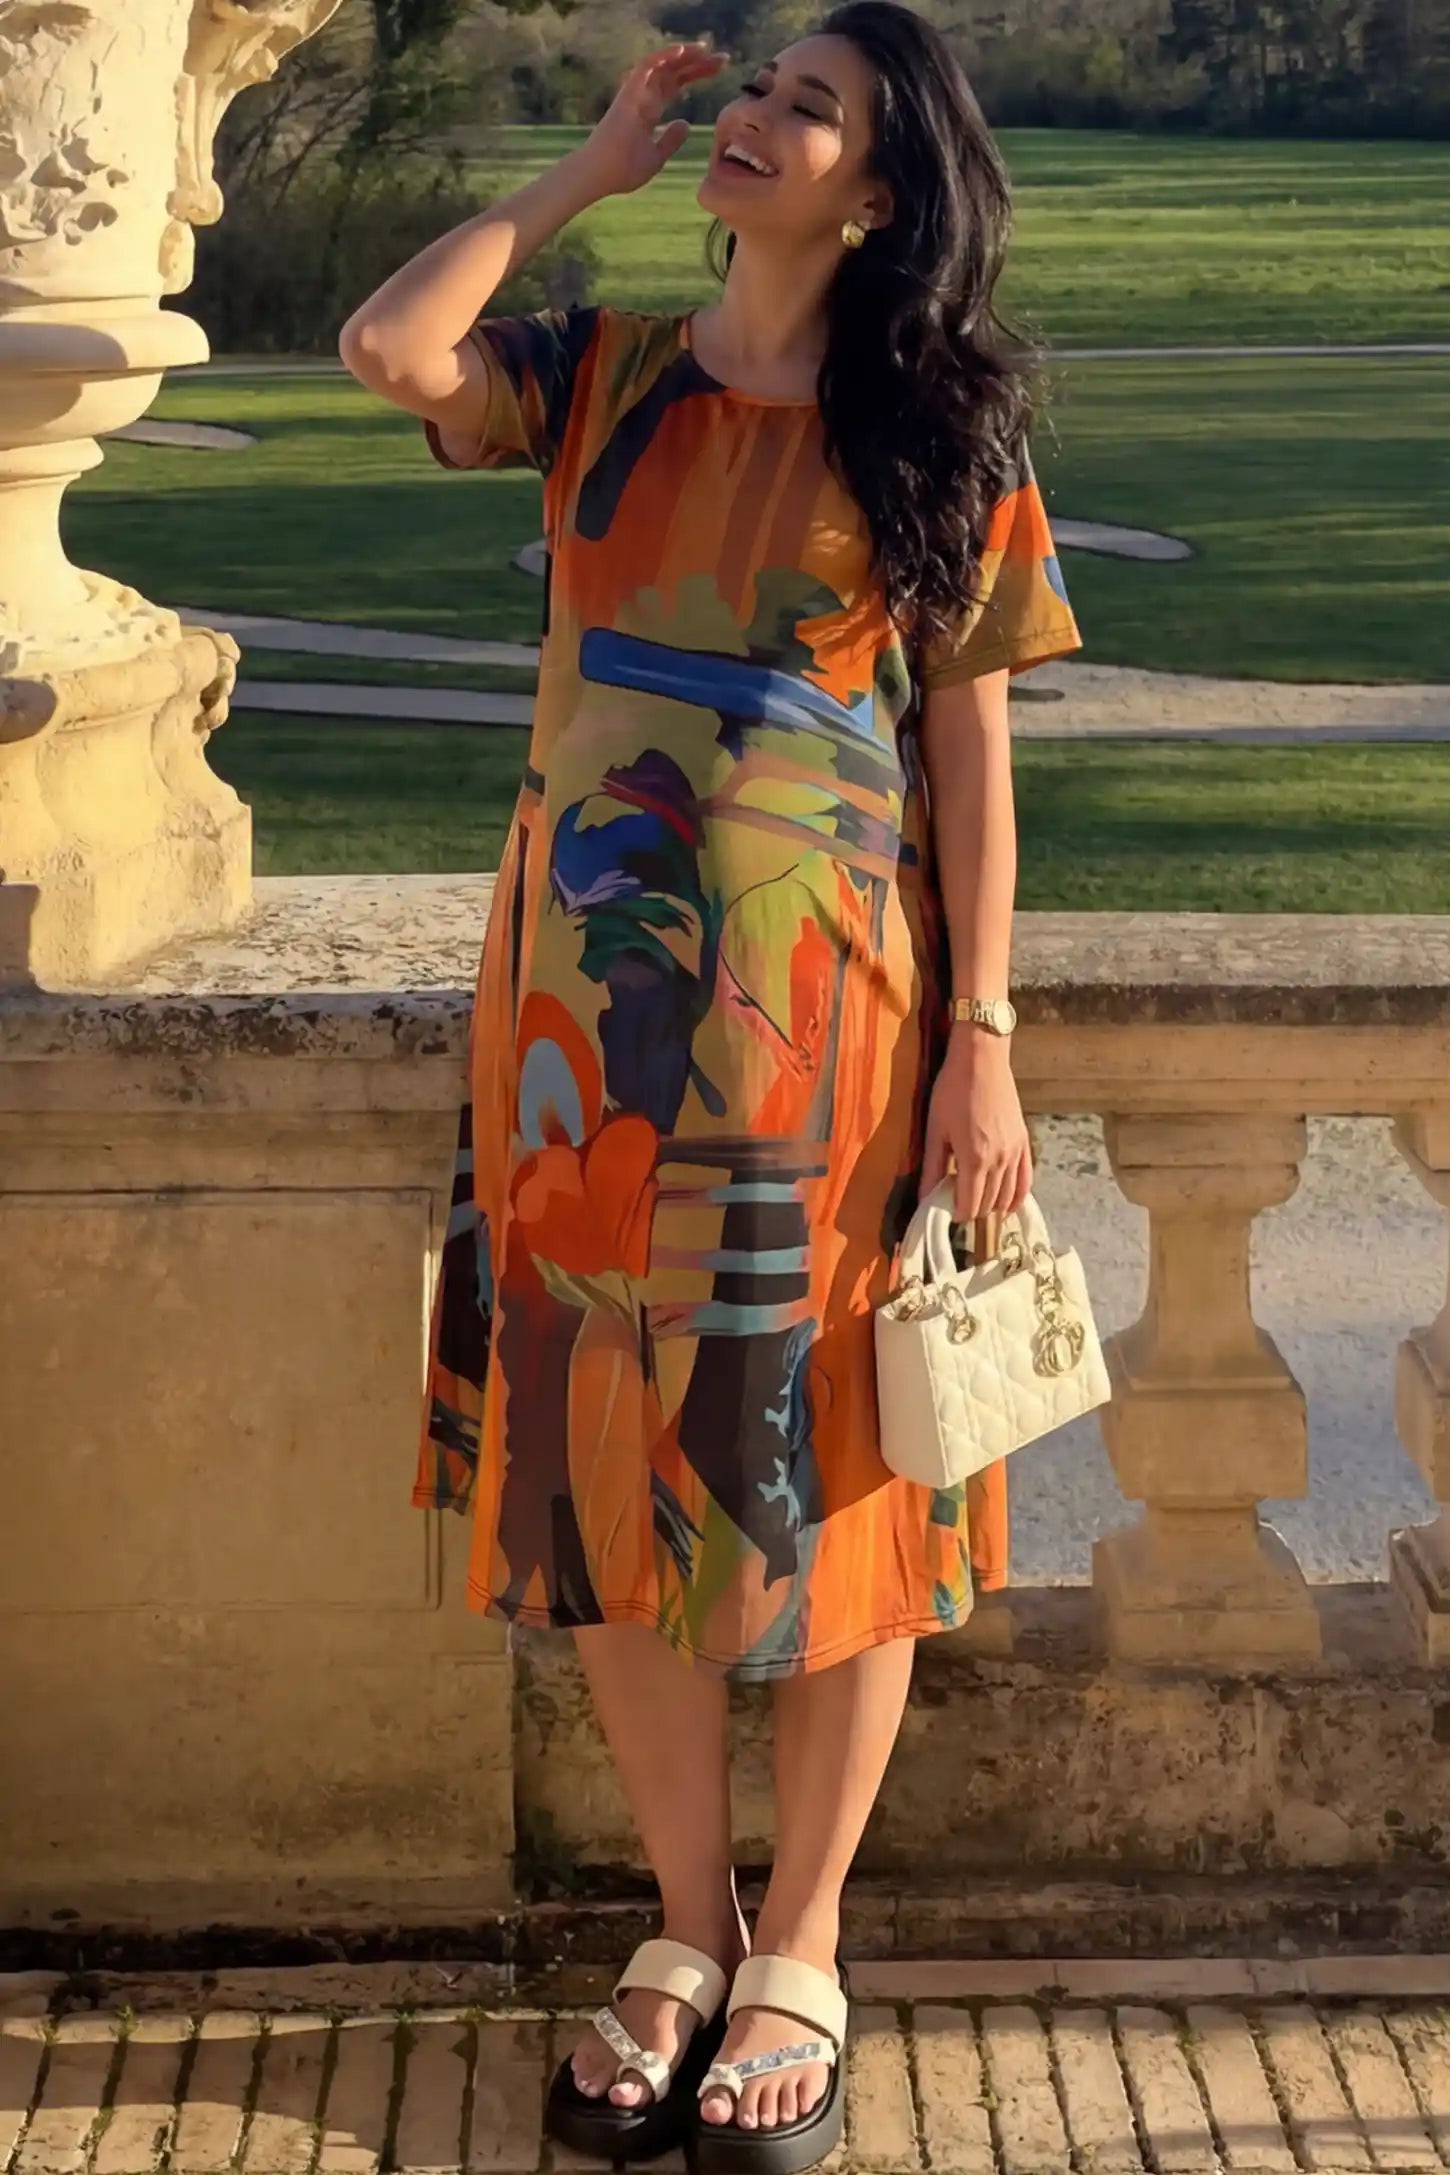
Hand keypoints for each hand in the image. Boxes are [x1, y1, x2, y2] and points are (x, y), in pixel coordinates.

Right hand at [575, 42, 726, 197]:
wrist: (601, 176)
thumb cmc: (623, 170)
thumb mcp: (656, 157)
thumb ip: (670, 140)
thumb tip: (685, 124)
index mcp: (650, 109)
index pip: (676, 83)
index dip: (696, 74)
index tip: (720, 69)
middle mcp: (643, 96)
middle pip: (674, 71)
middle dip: (698, 62)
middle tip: (724, 58)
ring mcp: (635, 93)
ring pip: (662, 64)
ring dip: (684, 55)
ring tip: (707, 49)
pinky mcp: (628, 94)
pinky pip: (646, 67)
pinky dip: (662, 57)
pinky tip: (682, 51)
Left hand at [921, 1031, 1032, 1222]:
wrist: (982, 1060)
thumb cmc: (952, 1091)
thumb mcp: (936, 1129)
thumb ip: (932, 1168)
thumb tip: (925, 1198)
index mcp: (975, 1159)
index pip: (970, 1204)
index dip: (957, 1214)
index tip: (946, 1211)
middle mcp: (999, 1160)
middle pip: (989, 1204)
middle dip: (972, 1211)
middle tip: (957, 1204)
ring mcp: (1015, 1152)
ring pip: (1008, 1196)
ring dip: (992, 1206)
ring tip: (977, 1203)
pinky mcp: (1024, 1142)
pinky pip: (1025, 1180)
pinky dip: (1017, 1196)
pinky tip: (1006, 1204)